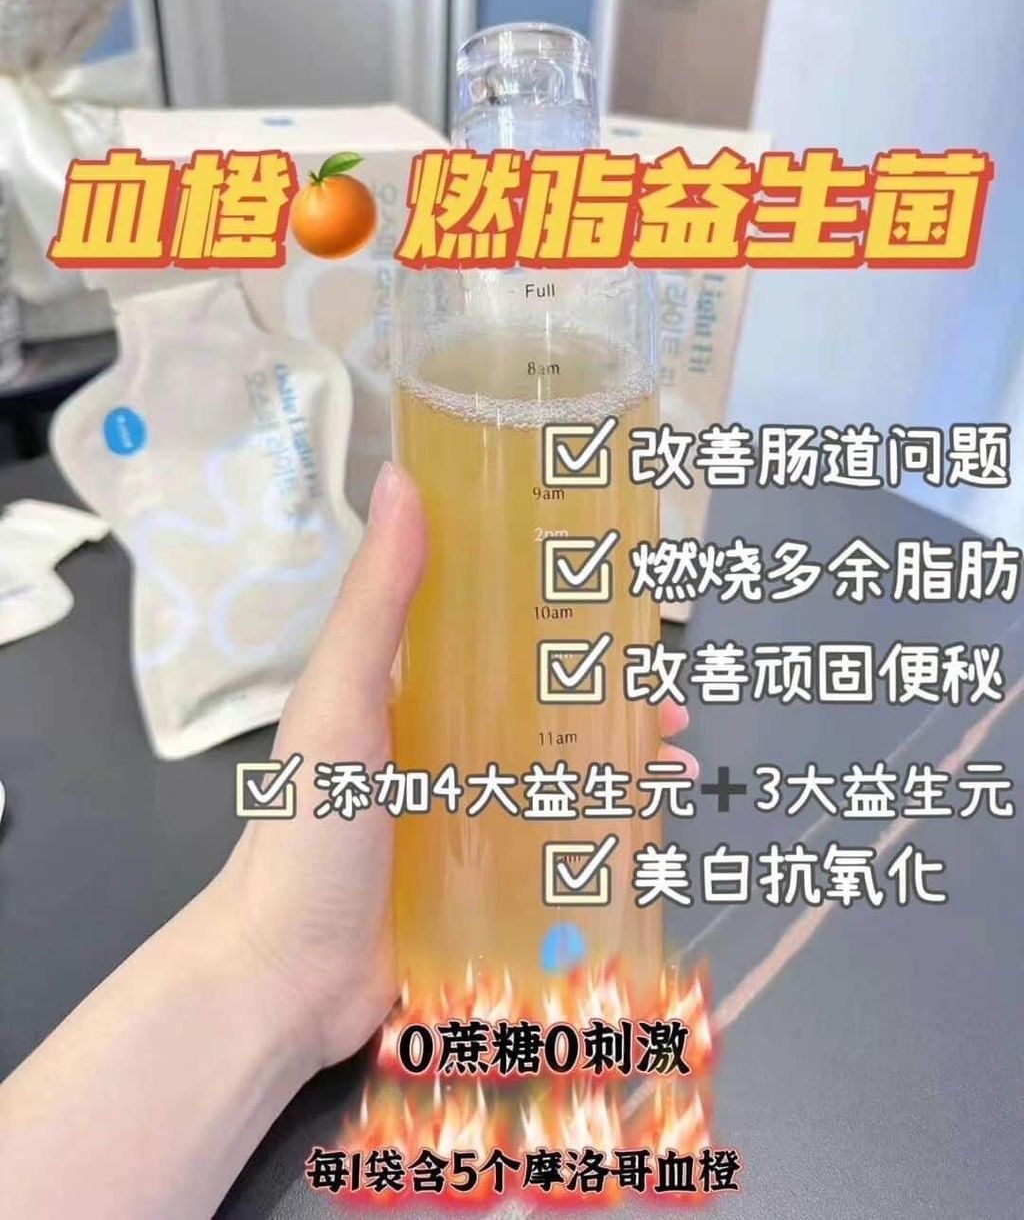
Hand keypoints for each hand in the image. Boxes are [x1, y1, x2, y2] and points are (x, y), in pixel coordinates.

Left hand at [215, 463, 698, 1071]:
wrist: (287, 977)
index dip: (552, 603)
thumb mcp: (340, 704)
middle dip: (608, 690)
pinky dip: (608, 821)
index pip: (488, 625)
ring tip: (672, 755)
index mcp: (404, 687)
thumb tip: (404, 480)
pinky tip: (651, 823)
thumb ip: (376, 604)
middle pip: (540, 698)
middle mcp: (440, 740)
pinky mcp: (486, 876)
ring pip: (561, 764)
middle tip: (665, 694)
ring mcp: (466, 810)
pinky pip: (559, 835)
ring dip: (620, 754)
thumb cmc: (310, 830)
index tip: (615, 591)